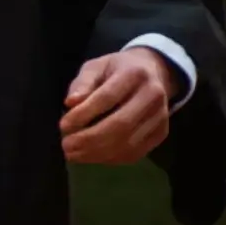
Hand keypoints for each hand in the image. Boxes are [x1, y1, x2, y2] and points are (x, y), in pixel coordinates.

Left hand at [61, 47, 181, 164]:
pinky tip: (93, 156)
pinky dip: (112, 158)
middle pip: (120, 124)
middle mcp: (152, 96)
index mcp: (134, 74)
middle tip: (66, 146)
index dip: (84, 114)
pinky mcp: (162, 133)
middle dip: (90, 139)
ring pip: (129, 143)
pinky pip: (136, 152)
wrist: (152, 72)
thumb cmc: (116, 69)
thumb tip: (70, 103)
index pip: (107, 97)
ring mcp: (160, 117)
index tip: (63, 126)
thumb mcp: (96, 66)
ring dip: (98, 153)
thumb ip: (83, 83)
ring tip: (74, 155)